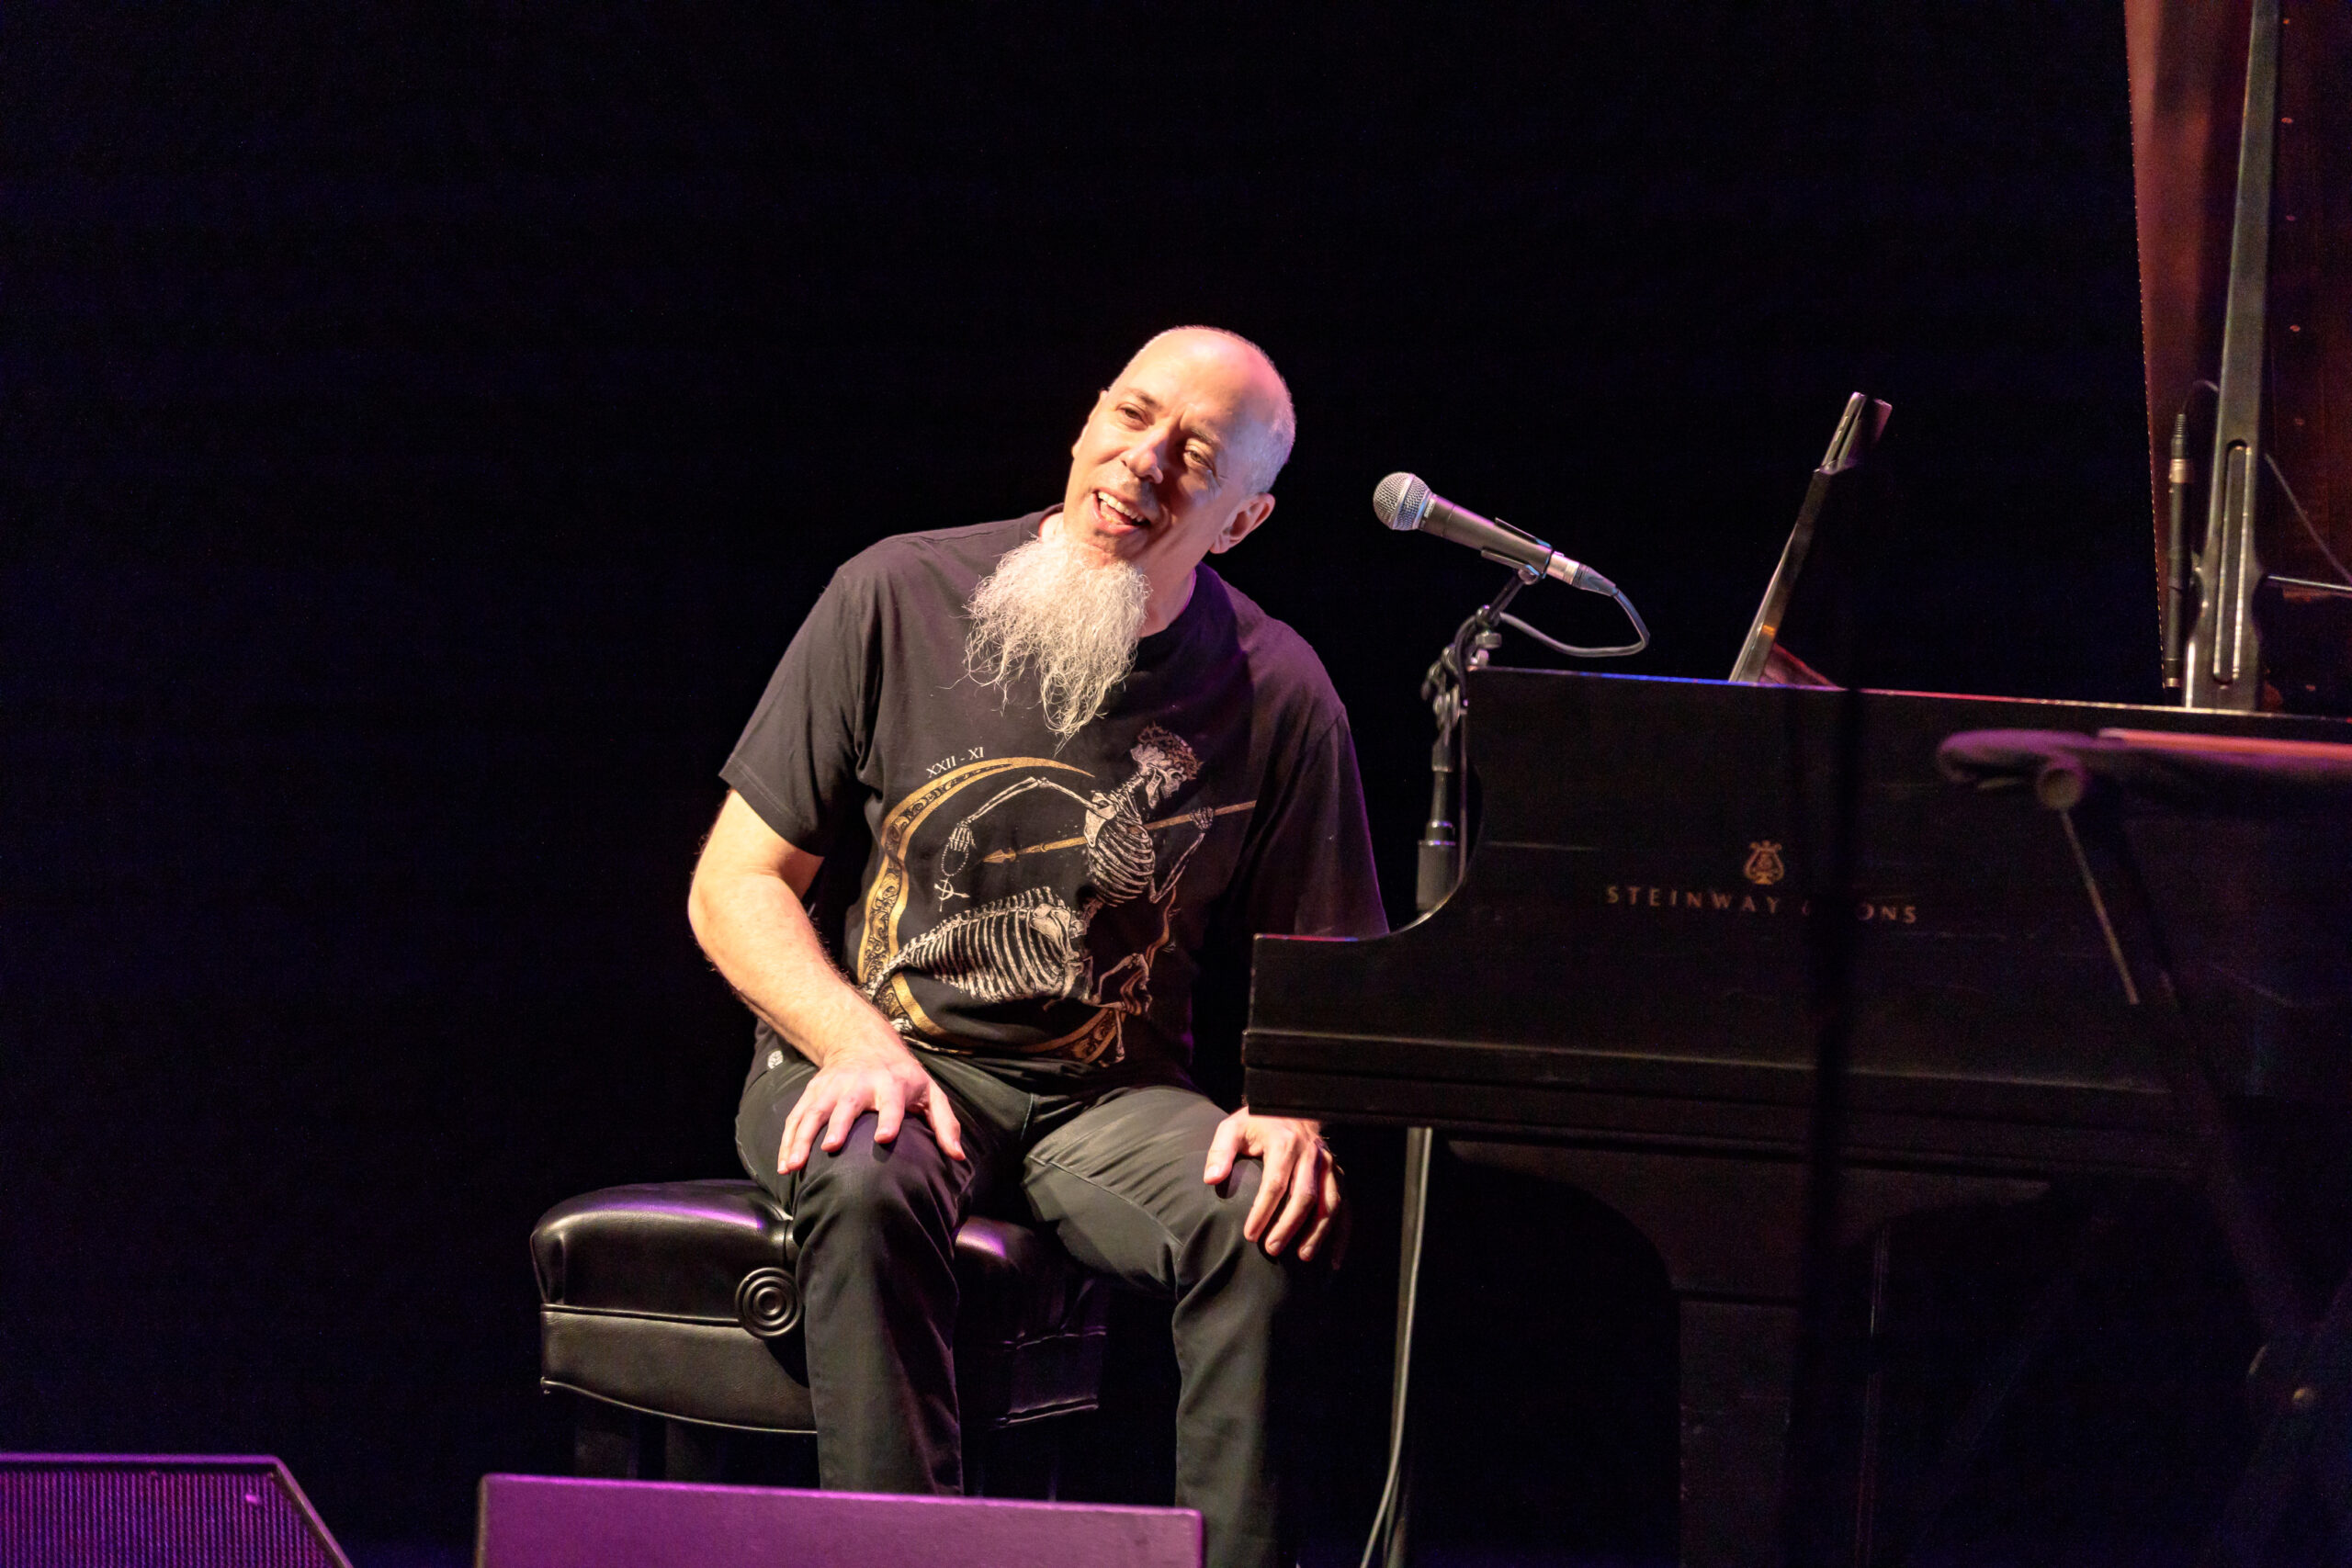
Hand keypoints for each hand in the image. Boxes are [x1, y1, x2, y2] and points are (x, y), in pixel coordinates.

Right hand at [778, 1038, 965, 1173]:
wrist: (863, 1041)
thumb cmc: (903, 1076)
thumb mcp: (930, 1092)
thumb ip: (945, 1124)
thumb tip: (957, 1157)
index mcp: (891, 1084)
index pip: (892, 1102)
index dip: (890, 1118)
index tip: (885, 1138)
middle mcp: (859, 1084)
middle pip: (847, 1105)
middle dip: (838, 1125)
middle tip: (831, 1147)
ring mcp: (832, 1088)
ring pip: (814, 1112)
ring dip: (802, 1138)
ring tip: (794, 1165)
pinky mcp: (813, 1092)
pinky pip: (797, 1117)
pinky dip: (788, 1140)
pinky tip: (785, 1164)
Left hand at [1203, 1109, 1343, 1262]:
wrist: (1290, 1105)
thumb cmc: (1258, 1123)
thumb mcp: (1234, 1128)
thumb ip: (1220, 1151)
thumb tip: (1212, 1179)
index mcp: (1285, 1143)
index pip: (1275, 1183)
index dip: (1263, 1212)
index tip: (1250, 1235)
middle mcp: (1311, 1154)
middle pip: (1305, 1196)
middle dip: (1289, 1226)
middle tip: (1272, 1249)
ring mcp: (1329, 1165)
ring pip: (1330, 1203)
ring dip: (1319, 1233)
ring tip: (1303, 1257)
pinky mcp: (1338, 1174)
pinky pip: (1346, 1206)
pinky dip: (1342, 1234)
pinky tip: (1334, 1260)